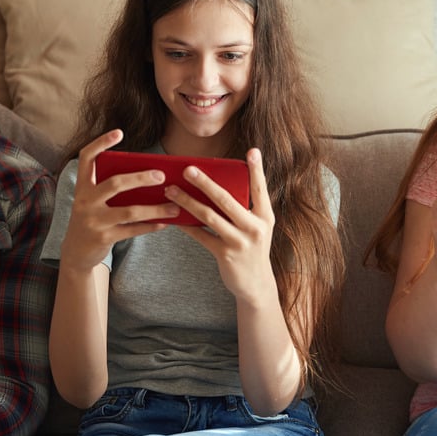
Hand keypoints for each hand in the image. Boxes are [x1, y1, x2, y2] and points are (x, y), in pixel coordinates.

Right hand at [60, 130, 178, 271]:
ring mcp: (93, 220)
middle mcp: (85, 201)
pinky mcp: (104, 237)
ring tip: (175, 206)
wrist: (76, 253)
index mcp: (82, 187)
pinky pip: (133, 230)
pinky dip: (151, 225)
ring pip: (130, 211)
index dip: (100, 143)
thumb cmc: (93, 219)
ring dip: (156, 208)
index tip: (119, 132)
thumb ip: (111, 189)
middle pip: (115, 183)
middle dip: (141, 178)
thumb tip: (149, 177)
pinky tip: (165, 223)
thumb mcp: (94, 202)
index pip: (87, 158)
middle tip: (162, 175)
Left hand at [173, 148, 277, 306]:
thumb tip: (217, 185)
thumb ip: (245, 208)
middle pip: (227, 200)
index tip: (252, 151)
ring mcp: (239, 242)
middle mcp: (254, 228)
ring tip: (171, 191)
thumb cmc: (253, 248)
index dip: (257, 170)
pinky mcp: (225, 255)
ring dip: (187, 202)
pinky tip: (173, 217)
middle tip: (189, 169)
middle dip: (206, 183)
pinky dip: (186, 225)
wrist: (256, 284)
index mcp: (265, 216)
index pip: (260, 189)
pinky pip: (201, 236)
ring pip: (209, 216)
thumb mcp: (257, 227)